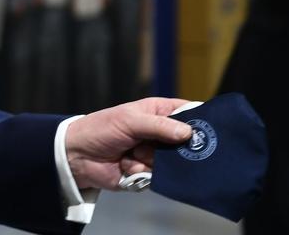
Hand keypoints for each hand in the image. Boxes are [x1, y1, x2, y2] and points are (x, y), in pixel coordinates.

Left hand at [64, 97, 191, 189]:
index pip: (189, 113)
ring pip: (173, 162)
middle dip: (178, 148)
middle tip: (164, 148)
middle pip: (187, 142)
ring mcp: (156, 154)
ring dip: (151, 160)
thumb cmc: (101, 129)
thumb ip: (158, 126)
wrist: (78, 156)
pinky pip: (158, 176)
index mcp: (158, 112)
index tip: (211, 131)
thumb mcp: (129, 120)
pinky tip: (126, 165)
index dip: (201, 121)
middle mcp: (161, 133)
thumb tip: (188, 133)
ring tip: (132, 153)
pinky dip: (141, 171)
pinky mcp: (149, 173)